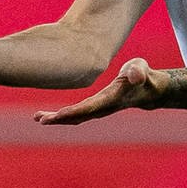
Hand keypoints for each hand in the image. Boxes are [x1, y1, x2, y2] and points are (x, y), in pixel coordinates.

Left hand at [33, 56, 160, 124]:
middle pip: (78, 116)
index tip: (58, 115)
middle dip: (59, 119)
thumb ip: (138, 71)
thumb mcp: (141, 68)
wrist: (148, 88)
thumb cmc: (142, 74)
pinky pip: (75, 114)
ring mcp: (97, 109)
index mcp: (110, 99)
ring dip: (57, 119)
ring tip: (38, 117)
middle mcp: (102, 108)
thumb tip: (136, 75)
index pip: (90, 107)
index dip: (74, 111)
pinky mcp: (94, 107)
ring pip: (74, 118)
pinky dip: (60, 116)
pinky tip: (46, 115)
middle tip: (41, 119)